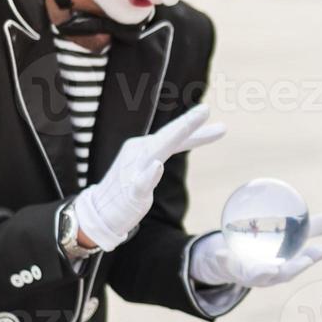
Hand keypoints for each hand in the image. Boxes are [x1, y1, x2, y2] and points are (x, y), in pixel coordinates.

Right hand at [74, 105, 224, 251]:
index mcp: (146, 147)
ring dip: (171, 138)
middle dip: (186, 123)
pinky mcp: (129, 191)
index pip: (175, 138)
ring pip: (155, 152)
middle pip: (167, 137)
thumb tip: (193, 136)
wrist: (99, 211)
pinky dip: (148, 174)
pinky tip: (156, 166)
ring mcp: (133, 171)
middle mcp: (139, 153)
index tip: (222, 127)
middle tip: (205, 110)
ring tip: (188, 126)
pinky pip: (140, 182)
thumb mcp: (151, 165)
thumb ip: (169, 151)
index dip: (198, 132)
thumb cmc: (128, 186)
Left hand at [190, 211, 321, 287]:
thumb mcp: (288, 234)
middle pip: (283, 274)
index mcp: (284, 267)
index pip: (302, 263)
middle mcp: (268, 274)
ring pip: (256, 276)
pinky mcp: (227, 269)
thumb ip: (313, 228)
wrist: (231, 256)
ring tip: (268, 268)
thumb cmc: (266, 247)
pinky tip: (220, 251)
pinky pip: (224, 265)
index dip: (314, 258)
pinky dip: (223, 260)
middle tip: (305, 261)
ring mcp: (247, 274)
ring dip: (262, 273)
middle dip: (294, 270)